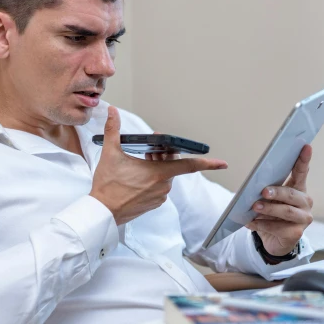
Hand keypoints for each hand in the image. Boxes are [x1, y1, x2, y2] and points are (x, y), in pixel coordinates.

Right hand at [91, 107, 227, 224]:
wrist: (101, 212)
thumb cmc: (107, 185)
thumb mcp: (110, 154)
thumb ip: (113, 130)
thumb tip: (113, 112)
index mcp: (159, 173)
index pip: (190, 165)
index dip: (208, 163)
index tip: (222, 163)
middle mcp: (163, 186)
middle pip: (172, 166)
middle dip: (163, 156)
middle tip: (148, 151)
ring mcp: (159, 196)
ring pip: (165, 176)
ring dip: (157, 168)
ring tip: (140, 163)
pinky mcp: (154, 204)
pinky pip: (159, 187)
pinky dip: (153, 179)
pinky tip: (138, 177)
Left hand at [245, 145, 313, 255]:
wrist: (273, 241)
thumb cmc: (271, 215)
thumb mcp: (268, 200)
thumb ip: (266, 190)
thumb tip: (255, 185)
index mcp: (298, 189)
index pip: (301, 172)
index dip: (303, 159)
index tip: (305, 146)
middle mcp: (304, 202)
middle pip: (291, 194)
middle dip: (276, 192)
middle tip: (263, 192)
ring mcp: (303, 218)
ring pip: (286, 211)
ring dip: (268, 209)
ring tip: (254, 207)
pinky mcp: (297, 233)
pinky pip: (278, 227)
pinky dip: (262, 224)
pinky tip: (251, 222)